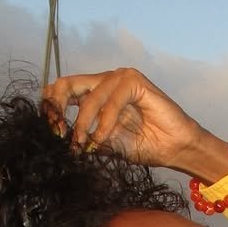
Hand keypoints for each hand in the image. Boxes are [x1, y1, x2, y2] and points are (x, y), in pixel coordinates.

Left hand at [43, 67, 217, 175]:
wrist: (174, 148)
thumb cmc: (145, 146)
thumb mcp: (106, 144)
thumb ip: (85, 137)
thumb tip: (60, 140)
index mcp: (96, 93)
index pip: (63, 91)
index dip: (52, 109)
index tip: (52, 133)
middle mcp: (105, 81)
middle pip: (67, 84)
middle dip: (57, 108)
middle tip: (58, 132)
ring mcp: (120, 78)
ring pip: (89, 97)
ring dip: (83, 123)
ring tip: (85, 143)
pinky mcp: (135, 81)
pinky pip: (111, 101)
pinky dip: (104, 122)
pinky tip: (103, 138)